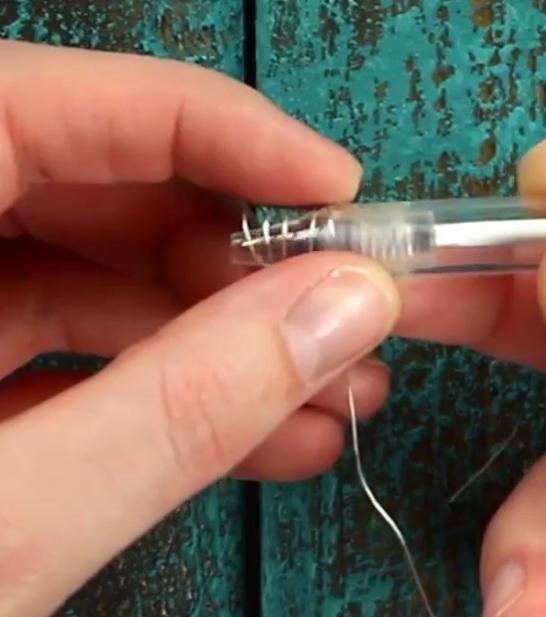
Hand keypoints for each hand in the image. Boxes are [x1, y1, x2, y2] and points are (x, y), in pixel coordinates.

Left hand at [0, 41, 399, 616]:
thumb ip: (180, 405)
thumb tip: (340, 308)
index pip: (49, 103)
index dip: (215, 131)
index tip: (338, 194)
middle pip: (79, 184)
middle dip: (234, 255)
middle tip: (344, 312)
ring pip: (78, 274)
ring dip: (219, 332)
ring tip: (331, 394)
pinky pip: (55, 354)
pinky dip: (164, 389)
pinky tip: (264, 433)